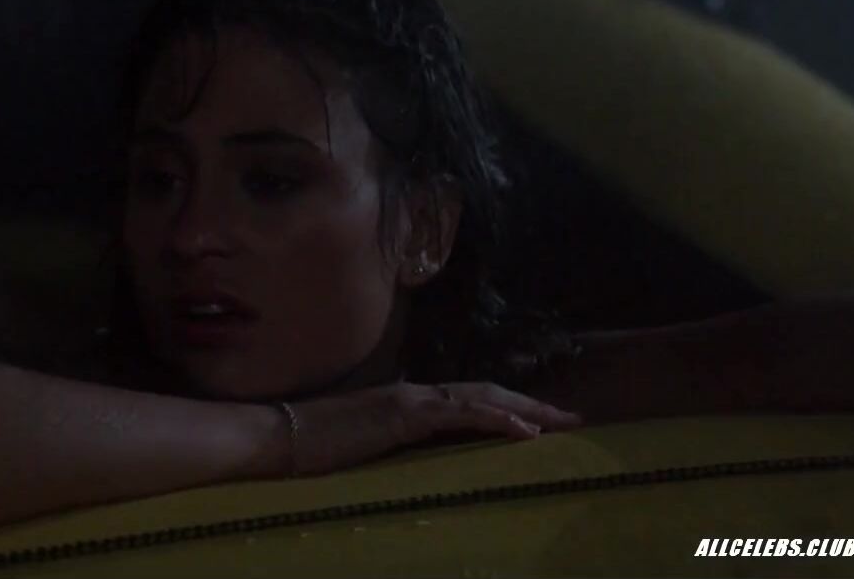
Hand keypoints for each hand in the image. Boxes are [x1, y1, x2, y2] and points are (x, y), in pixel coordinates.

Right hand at [281, 381, 582, 476]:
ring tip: (562, 422)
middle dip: (532, 405)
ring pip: (482, 398)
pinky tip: (526, 431)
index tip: (542, 422)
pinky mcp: (405, 415)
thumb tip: (415, 460)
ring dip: (527, 409)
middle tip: (571, 418)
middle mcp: (415, 394)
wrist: (282, 436)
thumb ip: (393, 446)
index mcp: (408, 403)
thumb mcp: (364, 448)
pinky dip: (498, 420)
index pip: (469, 401)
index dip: (508, 408)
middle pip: (487, 394)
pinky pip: (462, 414)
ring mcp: (411, 401)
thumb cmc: (313, 447)